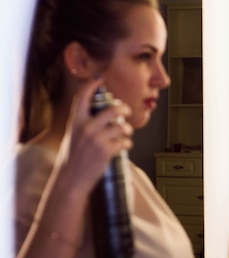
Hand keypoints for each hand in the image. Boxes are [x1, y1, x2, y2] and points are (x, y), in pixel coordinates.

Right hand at [56, 79, 133, 196]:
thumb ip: (84, 123)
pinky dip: (127, 144)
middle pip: (113, 109)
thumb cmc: (73, 158)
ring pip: (122, 126)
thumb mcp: (73, 135)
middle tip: (127, 111)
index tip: (100, 78)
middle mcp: (86, 127)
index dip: (92, 85)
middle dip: (124, 109)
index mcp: (75, 122)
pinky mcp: (106, 150)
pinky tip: (124, 146)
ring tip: (125, 134)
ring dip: (127, 130)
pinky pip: (125, 142)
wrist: (71, 179)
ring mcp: (97, 139)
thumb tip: (101, 113)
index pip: (82, 97)